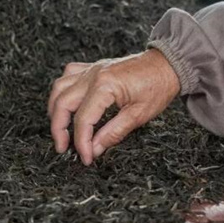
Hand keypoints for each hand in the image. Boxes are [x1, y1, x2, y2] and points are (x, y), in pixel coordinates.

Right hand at [48, 49, 179, 164]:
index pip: (83, 119)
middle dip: (58, 128)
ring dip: (55, 109)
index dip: (81, 142)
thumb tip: (94, 149)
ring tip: (59, 128)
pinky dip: (63, 90)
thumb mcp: (139, 115)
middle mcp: (93, 75)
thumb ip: (113, 133)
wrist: (168, 64)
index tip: (85, 157)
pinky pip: (69, 75)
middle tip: (62, 147)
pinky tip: (67, 102)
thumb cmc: (158, 87)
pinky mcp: (93, 67)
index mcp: (105, 86)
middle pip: (62, 103)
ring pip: (59, 87)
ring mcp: (91, 69)